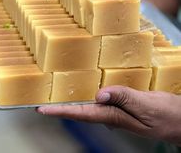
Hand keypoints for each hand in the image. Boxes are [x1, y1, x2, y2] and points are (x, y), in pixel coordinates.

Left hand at [37, 86, 180, 145]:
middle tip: (42, 99)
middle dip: (61, 105)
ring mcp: (116, 110)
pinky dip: (88, 93)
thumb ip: (124, 98)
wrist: (179, 120)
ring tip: (56, 92)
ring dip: (72, 99)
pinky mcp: (121, 105)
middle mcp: (111, 114)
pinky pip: (100, 99)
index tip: (41, 109)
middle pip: (80, 109)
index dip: (60, 110)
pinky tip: (84, 88)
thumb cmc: (166, 115)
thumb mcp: (146, 105)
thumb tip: (99, 94)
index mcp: (114, 116)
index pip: (81, 113)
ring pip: (88, 104)